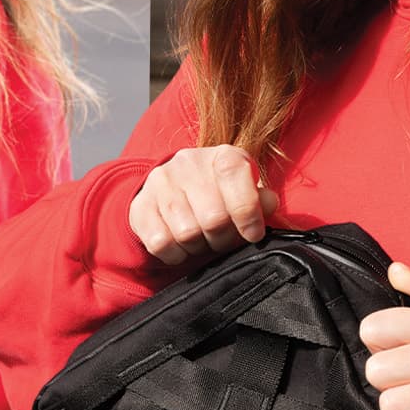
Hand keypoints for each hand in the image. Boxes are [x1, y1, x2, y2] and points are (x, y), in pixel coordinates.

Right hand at [127, 145, 279, 266]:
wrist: (171, 190)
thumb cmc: (218, 195)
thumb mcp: (243, 192)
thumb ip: (259, 199)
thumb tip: (269, 203)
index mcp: (222, 155)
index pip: (235, 176)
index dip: (247, 213)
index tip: (252, 234)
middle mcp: (189, 162)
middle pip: (214, 217)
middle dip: (224, 239)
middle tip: (223, 240)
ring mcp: (161, 182)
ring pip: (187, 233)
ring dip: (199, 246)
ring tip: (202, 240)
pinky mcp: (140, 205)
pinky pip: (161, 243)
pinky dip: (176, 254)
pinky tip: (182, 246)